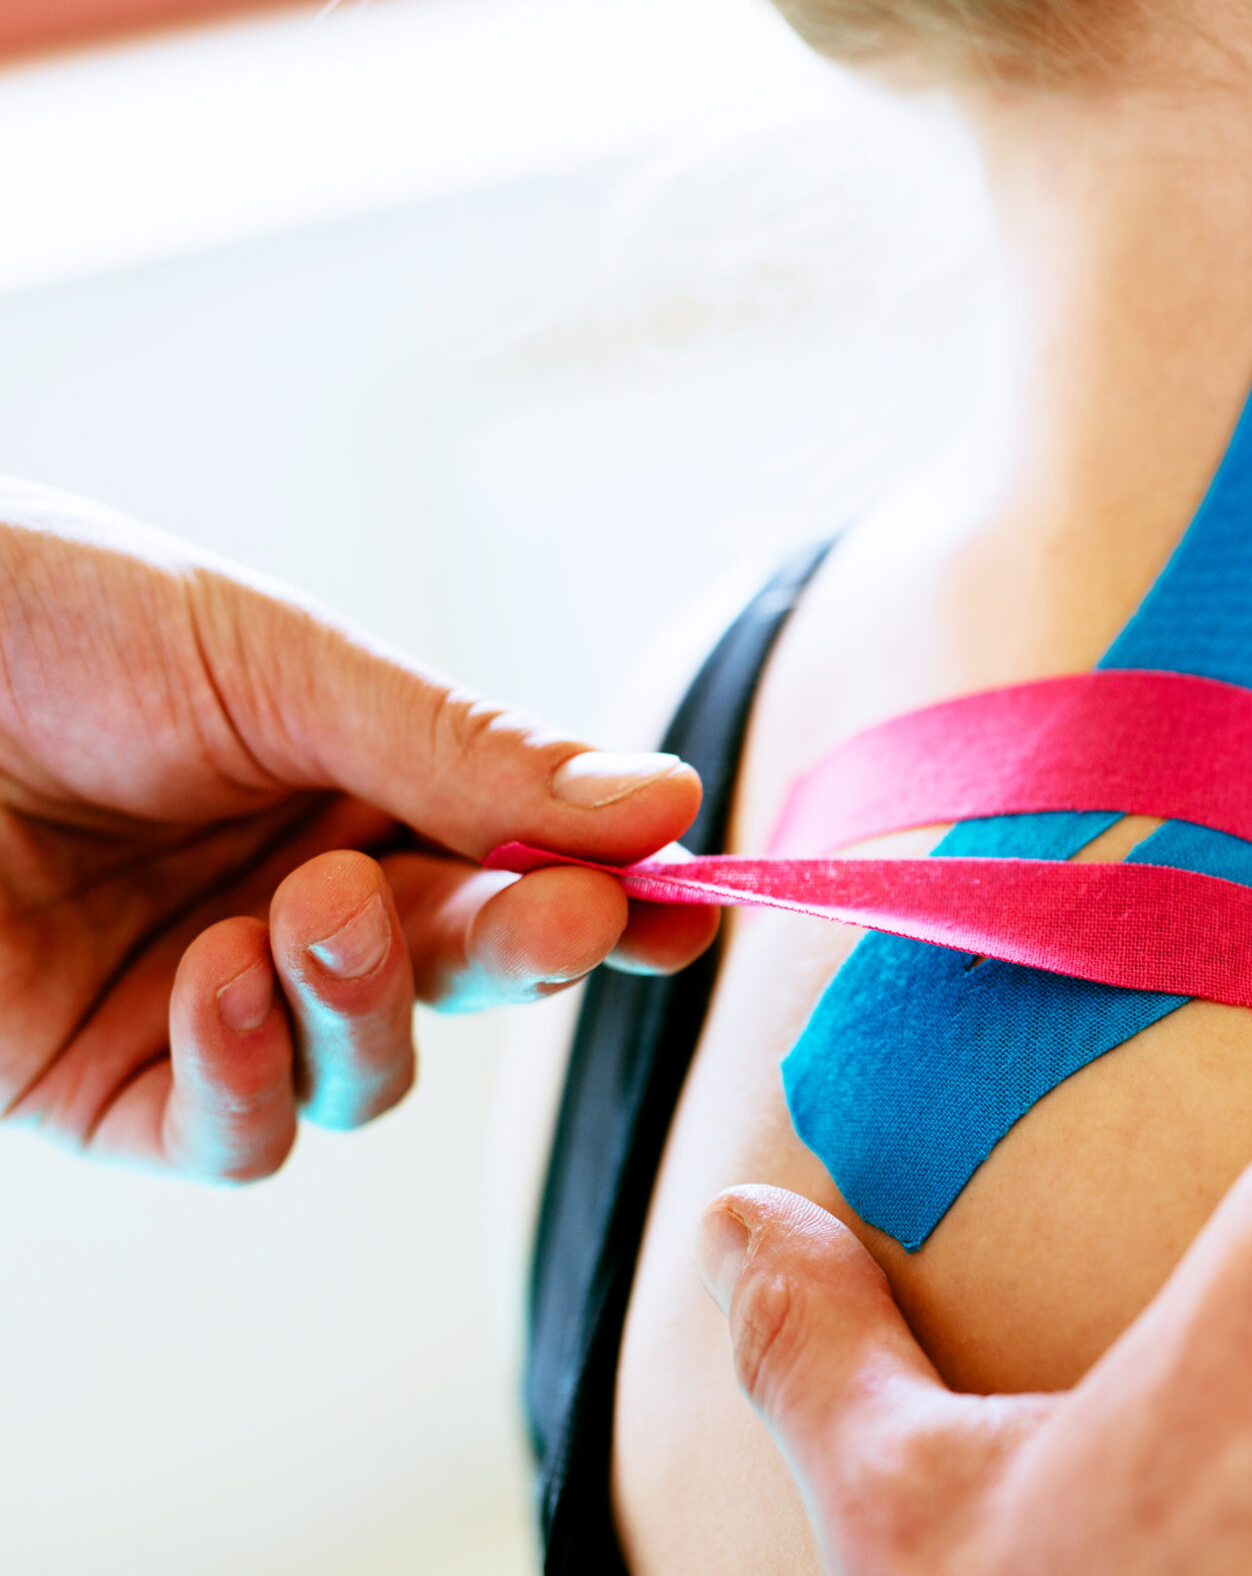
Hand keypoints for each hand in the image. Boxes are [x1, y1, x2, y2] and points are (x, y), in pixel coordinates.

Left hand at [0, 480, 718, 1179]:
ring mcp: (213, 1001)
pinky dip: (250, 1074)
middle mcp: (306, 904)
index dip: (616, 894)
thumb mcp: (287, 665)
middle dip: (525, 948)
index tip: (684, 899)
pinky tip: (217, 981)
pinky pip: (233, 1137)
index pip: (528, 863)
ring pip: (369, 1076)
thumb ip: (470, 752)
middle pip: (471, 975)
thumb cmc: (55, 619)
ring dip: (367, 1004)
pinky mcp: (110, 1087)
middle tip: (564, 913)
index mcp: (367, 790)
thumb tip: (665, 803)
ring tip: (304, 911)